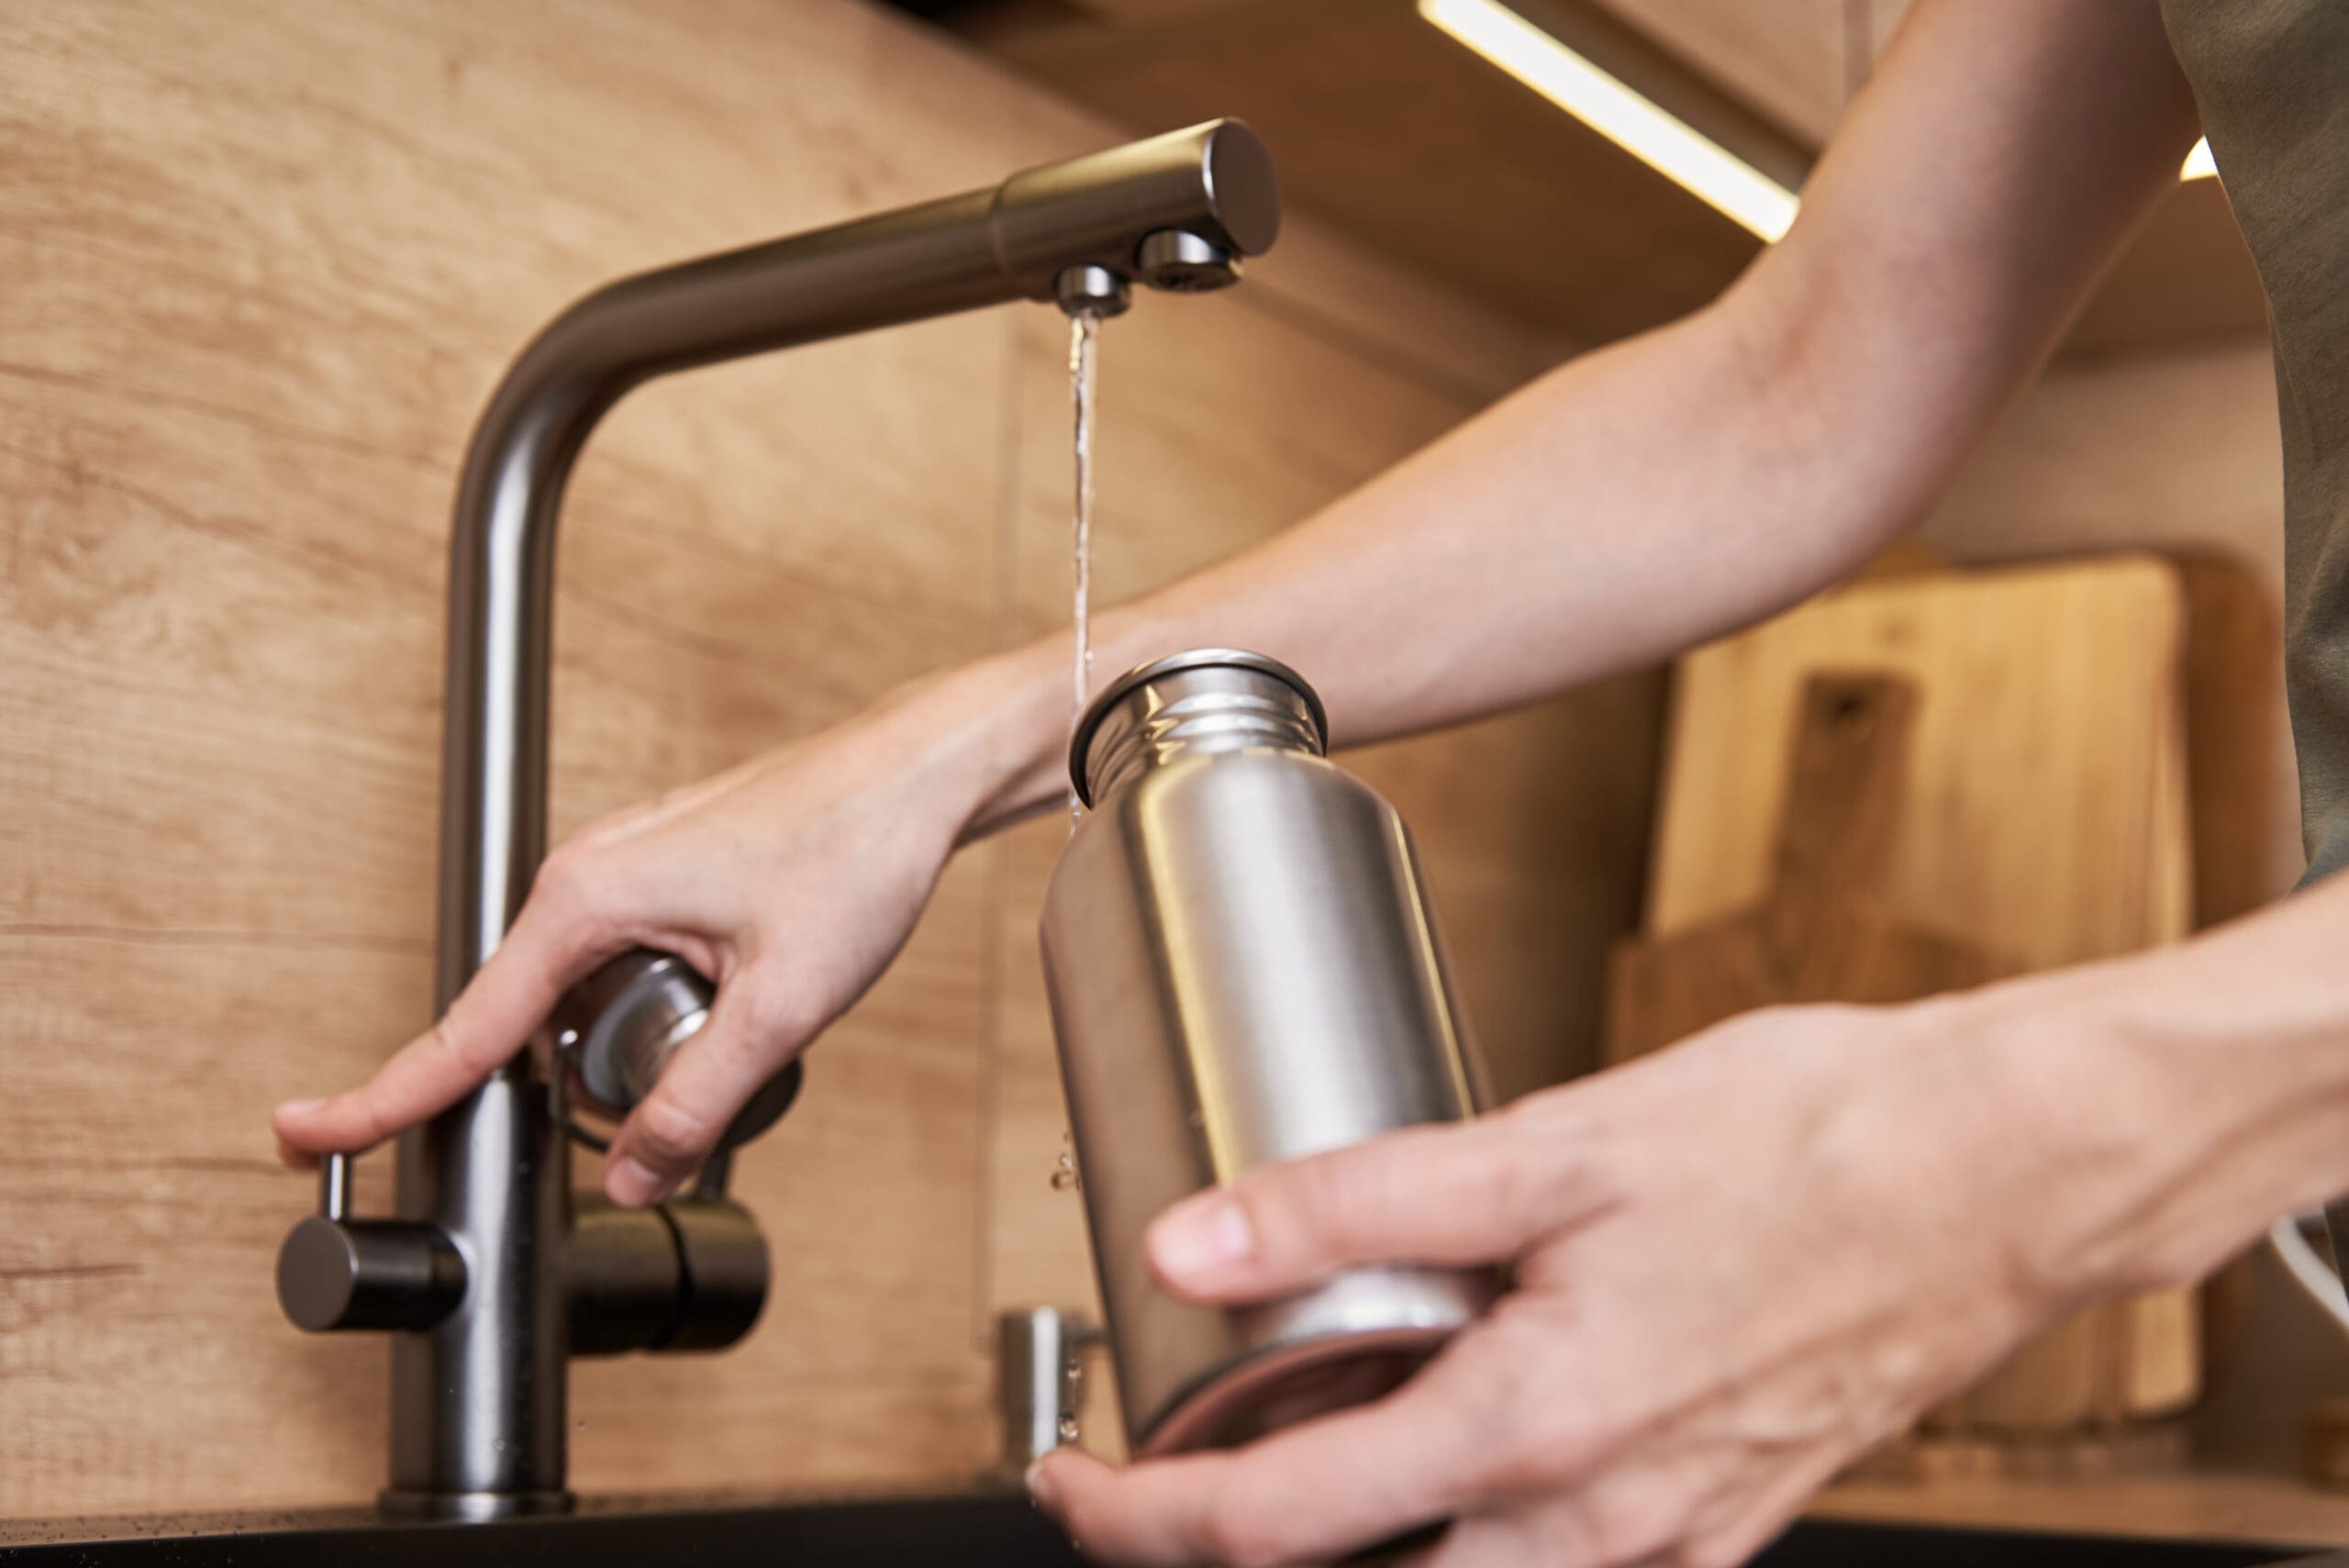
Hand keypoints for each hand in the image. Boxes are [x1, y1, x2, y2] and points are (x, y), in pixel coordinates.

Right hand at [273, 672, 1038, 1205]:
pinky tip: (741, 998)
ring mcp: (623, 870)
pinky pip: (626, 964)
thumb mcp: (781, 1005)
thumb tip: (634, 1175)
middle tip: (687, 1078)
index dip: (384, 1094)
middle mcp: (586, 875)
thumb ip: (697, 1100)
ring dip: (637, 1038)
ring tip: (747, 1013)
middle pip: (527, 1023)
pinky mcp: (663, 874)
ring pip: (584, 998)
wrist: (917, 772)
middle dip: (578, 1079)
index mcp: (586, 899)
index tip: (305, 1128)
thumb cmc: (856, 850)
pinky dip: (662, 1004)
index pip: (463, 1027)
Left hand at [1031, 999, 2102, 1567]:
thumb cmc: (1809, 1141)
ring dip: (1344, 1552)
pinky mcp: (1717, 1521)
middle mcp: (1596, 1525)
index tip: (1073, 1475)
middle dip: (1223, 1561)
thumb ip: (1357, 1202)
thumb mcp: (1558, 1146)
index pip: (1274, 1531)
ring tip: (1277, 1449)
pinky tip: (1443, 1442)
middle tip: (1148, 1480)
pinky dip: (1460, 1536)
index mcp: (1538, 1432)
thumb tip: (1189, 1244)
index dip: (1138, 1517)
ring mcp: (1667, 1542)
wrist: (2005, 1175)